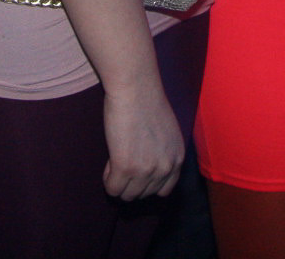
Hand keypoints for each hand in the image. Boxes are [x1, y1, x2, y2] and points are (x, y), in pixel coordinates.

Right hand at [100, 80, 183, 200]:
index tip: (137, 171)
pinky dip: (107, 179)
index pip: (164, 190)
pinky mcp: (126, 167)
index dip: (147, 183)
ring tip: (116, 159)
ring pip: (126, 195)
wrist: (136, 88)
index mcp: (177, 159)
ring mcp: (146, 170)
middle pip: (143, 195)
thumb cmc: (148, 103)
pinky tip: (110, 160)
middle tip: (123, 160)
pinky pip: (112, 189)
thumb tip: (149, 172)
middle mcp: (165, 168)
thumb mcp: (168, 133)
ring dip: (118, 182)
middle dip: (130, 182)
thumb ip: (163, 154)